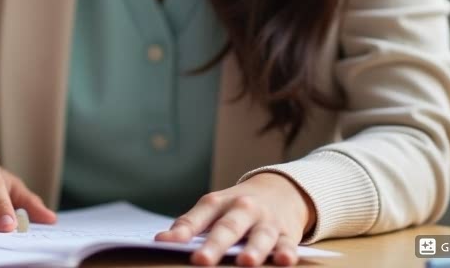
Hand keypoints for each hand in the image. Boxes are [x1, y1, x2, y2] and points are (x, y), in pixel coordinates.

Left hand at [155, 172, 315, 265]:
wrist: (280, 190)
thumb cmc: (237, 207)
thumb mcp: (214, 208)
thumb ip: (190, 225)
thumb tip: (161, 242)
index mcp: (219, 203)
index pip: (197, 217)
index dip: (181, 231)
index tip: (163, 243)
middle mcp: (243, 209)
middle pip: (228, 228)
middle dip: (215, 245)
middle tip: (201, 260)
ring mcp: (267, 221)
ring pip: (260, 236)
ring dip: (254, 249)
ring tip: (246, 262)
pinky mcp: (288, 234)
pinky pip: (288, 244)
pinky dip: (287, 252)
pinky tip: (284, 261)